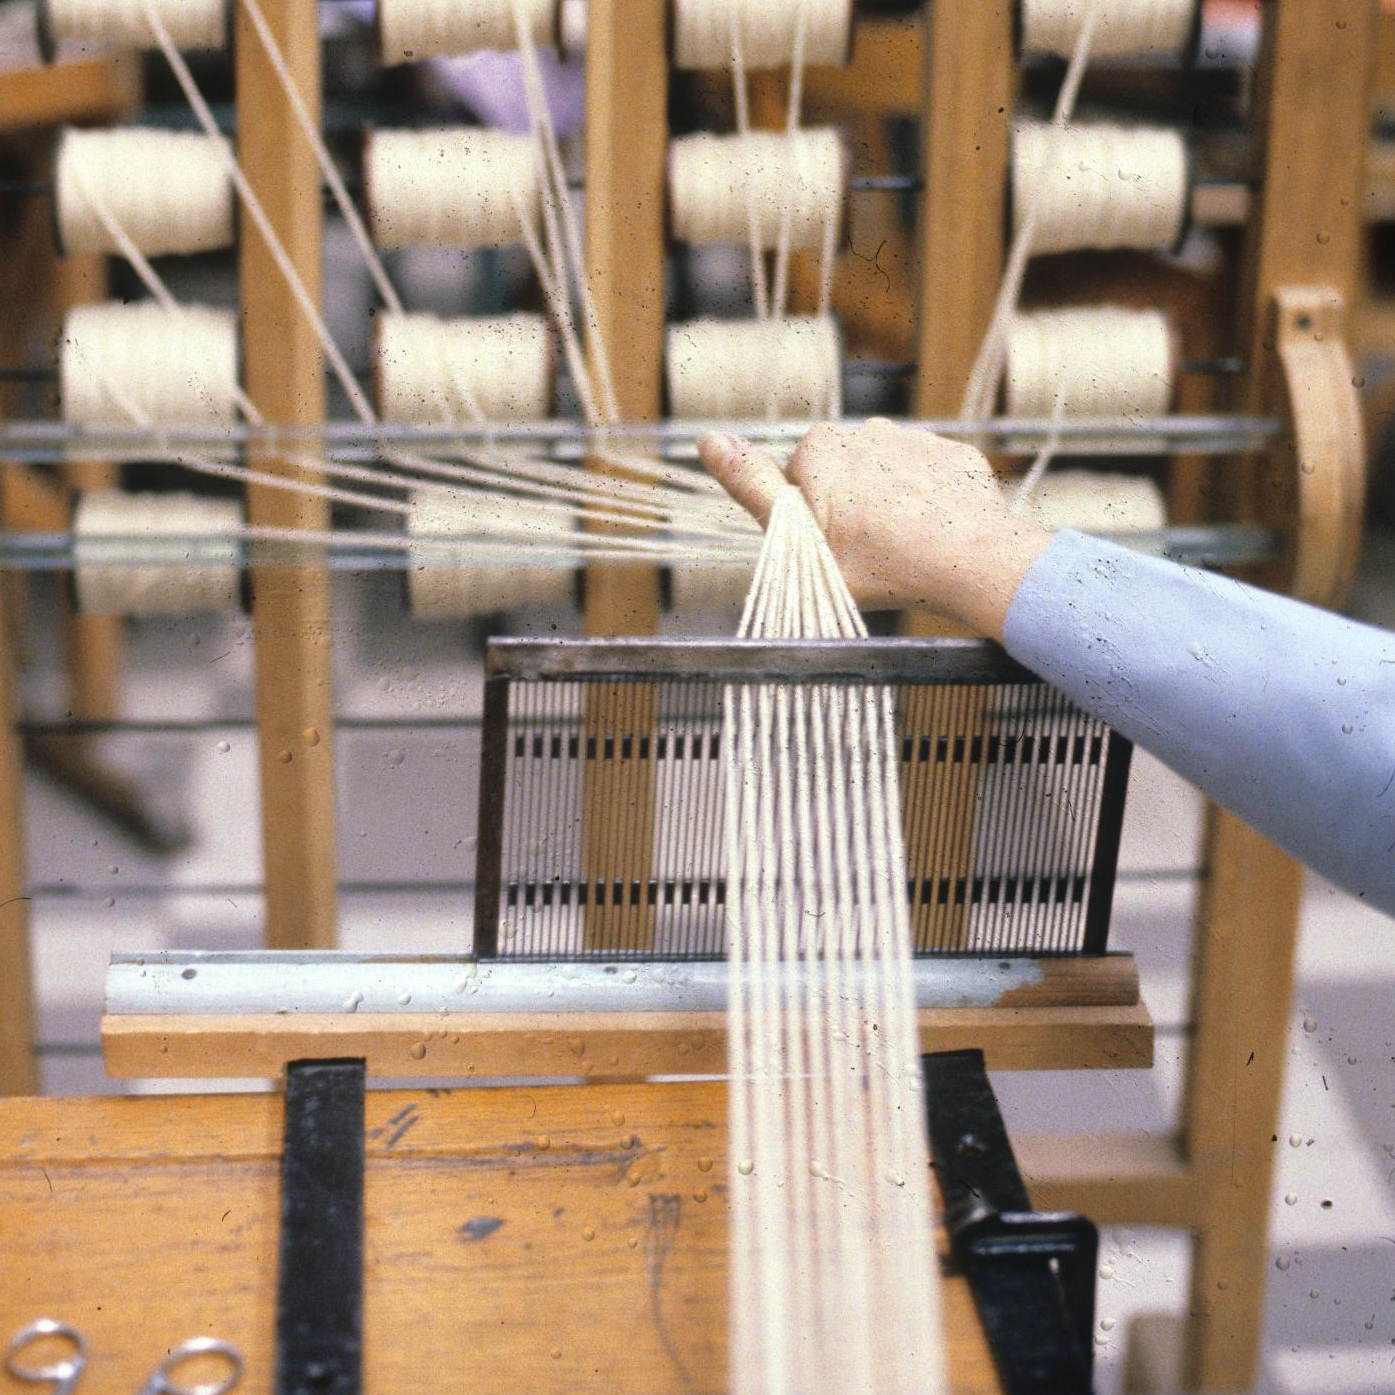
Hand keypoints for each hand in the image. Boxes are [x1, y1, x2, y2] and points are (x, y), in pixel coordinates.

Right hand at [696, 418, 1052, 641]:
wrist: (970, 562)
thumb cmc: (878, 563)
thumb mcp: (797, 538)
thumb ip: (751, 487)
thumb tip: (708, 440)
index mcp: (820, 448)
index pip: (799, 485)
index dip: (810, 522)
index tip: (830, 549)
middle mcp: (867, 431)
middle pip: (844, 479)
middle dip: (849, 510)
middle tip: (866, 555)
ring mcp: (916, 442)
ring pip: (889, 479)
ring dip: (891, 507)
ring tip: (904, 550)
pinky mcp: (956, 457)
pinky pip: (932, 481)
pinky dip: (930, 506)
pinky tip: (936, 538)